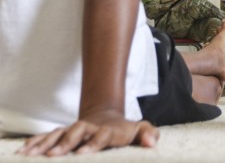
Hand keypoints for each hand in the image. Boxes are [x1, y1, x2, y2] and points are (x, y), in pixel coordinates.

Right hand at [16, 111, 158, 155]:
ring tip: (31, 155)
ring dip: (46, 143)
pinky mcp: (63, 133)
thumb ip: (149, 134)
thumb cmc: (126, 131)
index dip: (93, 143)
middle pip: (76, 132)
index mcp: (108, 130)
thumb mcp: (141, 130)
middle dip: (65, 143)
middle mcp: (89, 128)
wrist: (108, 118)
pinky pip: (47, 137)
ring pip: (59, 134)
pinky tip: (23, 152)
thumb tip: (151, 144)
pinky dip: (35, 142)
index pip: (101, 136)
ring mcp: (74, 129)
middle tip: (54, 156)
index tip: (83, 154)